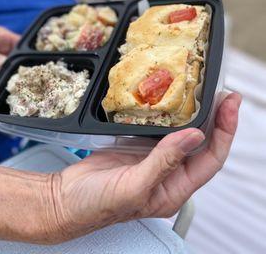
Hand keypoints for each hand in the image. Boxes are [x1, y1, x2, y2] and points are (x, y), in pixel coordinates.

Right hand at [47, 93, 240, 242]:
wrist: (66, 198)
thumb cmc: (97, 204)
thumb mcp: (134, 186)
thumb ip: (165, 161)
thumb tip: (195, 137)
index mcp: (174, 189)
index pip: (211, 159)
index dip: (224, 132)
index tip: (230, 106)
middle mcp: (169, 173)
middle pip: (201, 143)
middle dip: (216, 118)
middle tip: (222, 93)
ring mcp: (153, 157)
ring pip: (181, 133)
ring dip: (194, 113)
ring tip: (202, 91)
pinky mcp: (137, 146)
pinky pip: (159, 126)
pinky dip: (168, 112)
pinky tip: (171, 99)